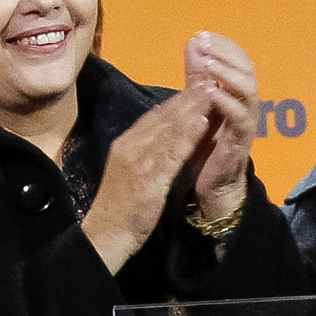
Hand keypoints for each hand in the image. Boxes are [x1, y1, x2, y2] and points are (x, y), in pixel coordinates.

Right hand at [80, 88, 224, 272]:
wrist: (104, 237)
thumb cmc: (119, 208)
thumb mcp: (129, 173)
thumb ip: (142, 152)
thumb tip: (158, 133)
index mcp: (126, 144)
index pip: (155, 116)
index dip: (178, 100)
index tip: (197, 85)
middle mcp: (130, 147)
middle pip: (163, 116)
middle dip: (188, 97)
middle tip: (210, 78)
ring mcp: (138, 162)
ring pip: (169, 129)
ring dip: (192, 108)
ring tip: (211, 91)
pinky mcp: (148, 180)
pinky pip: (171, 153)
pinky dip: (188, 135)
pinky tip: (203, 122)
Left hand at [179, 32, 259, 215]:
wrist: (213, 187)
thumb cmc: (208, 146)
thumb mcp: (200, 105)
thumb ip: (198, 76)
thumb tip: (193, 42)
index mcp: (238, 95)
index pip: (238, 60)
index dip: (223, 45)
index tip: (201, 34)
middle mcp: (247, 105)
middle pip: (247, 70)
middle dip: (226, 53)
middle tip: (204, 43)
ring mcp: (246, 123)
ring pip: (249, 91)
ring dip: (228, 74)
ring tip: (208, 62)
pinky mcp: (240, 142)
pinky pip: (240, 119)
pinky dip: (227, 103)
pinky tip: (211, 93)